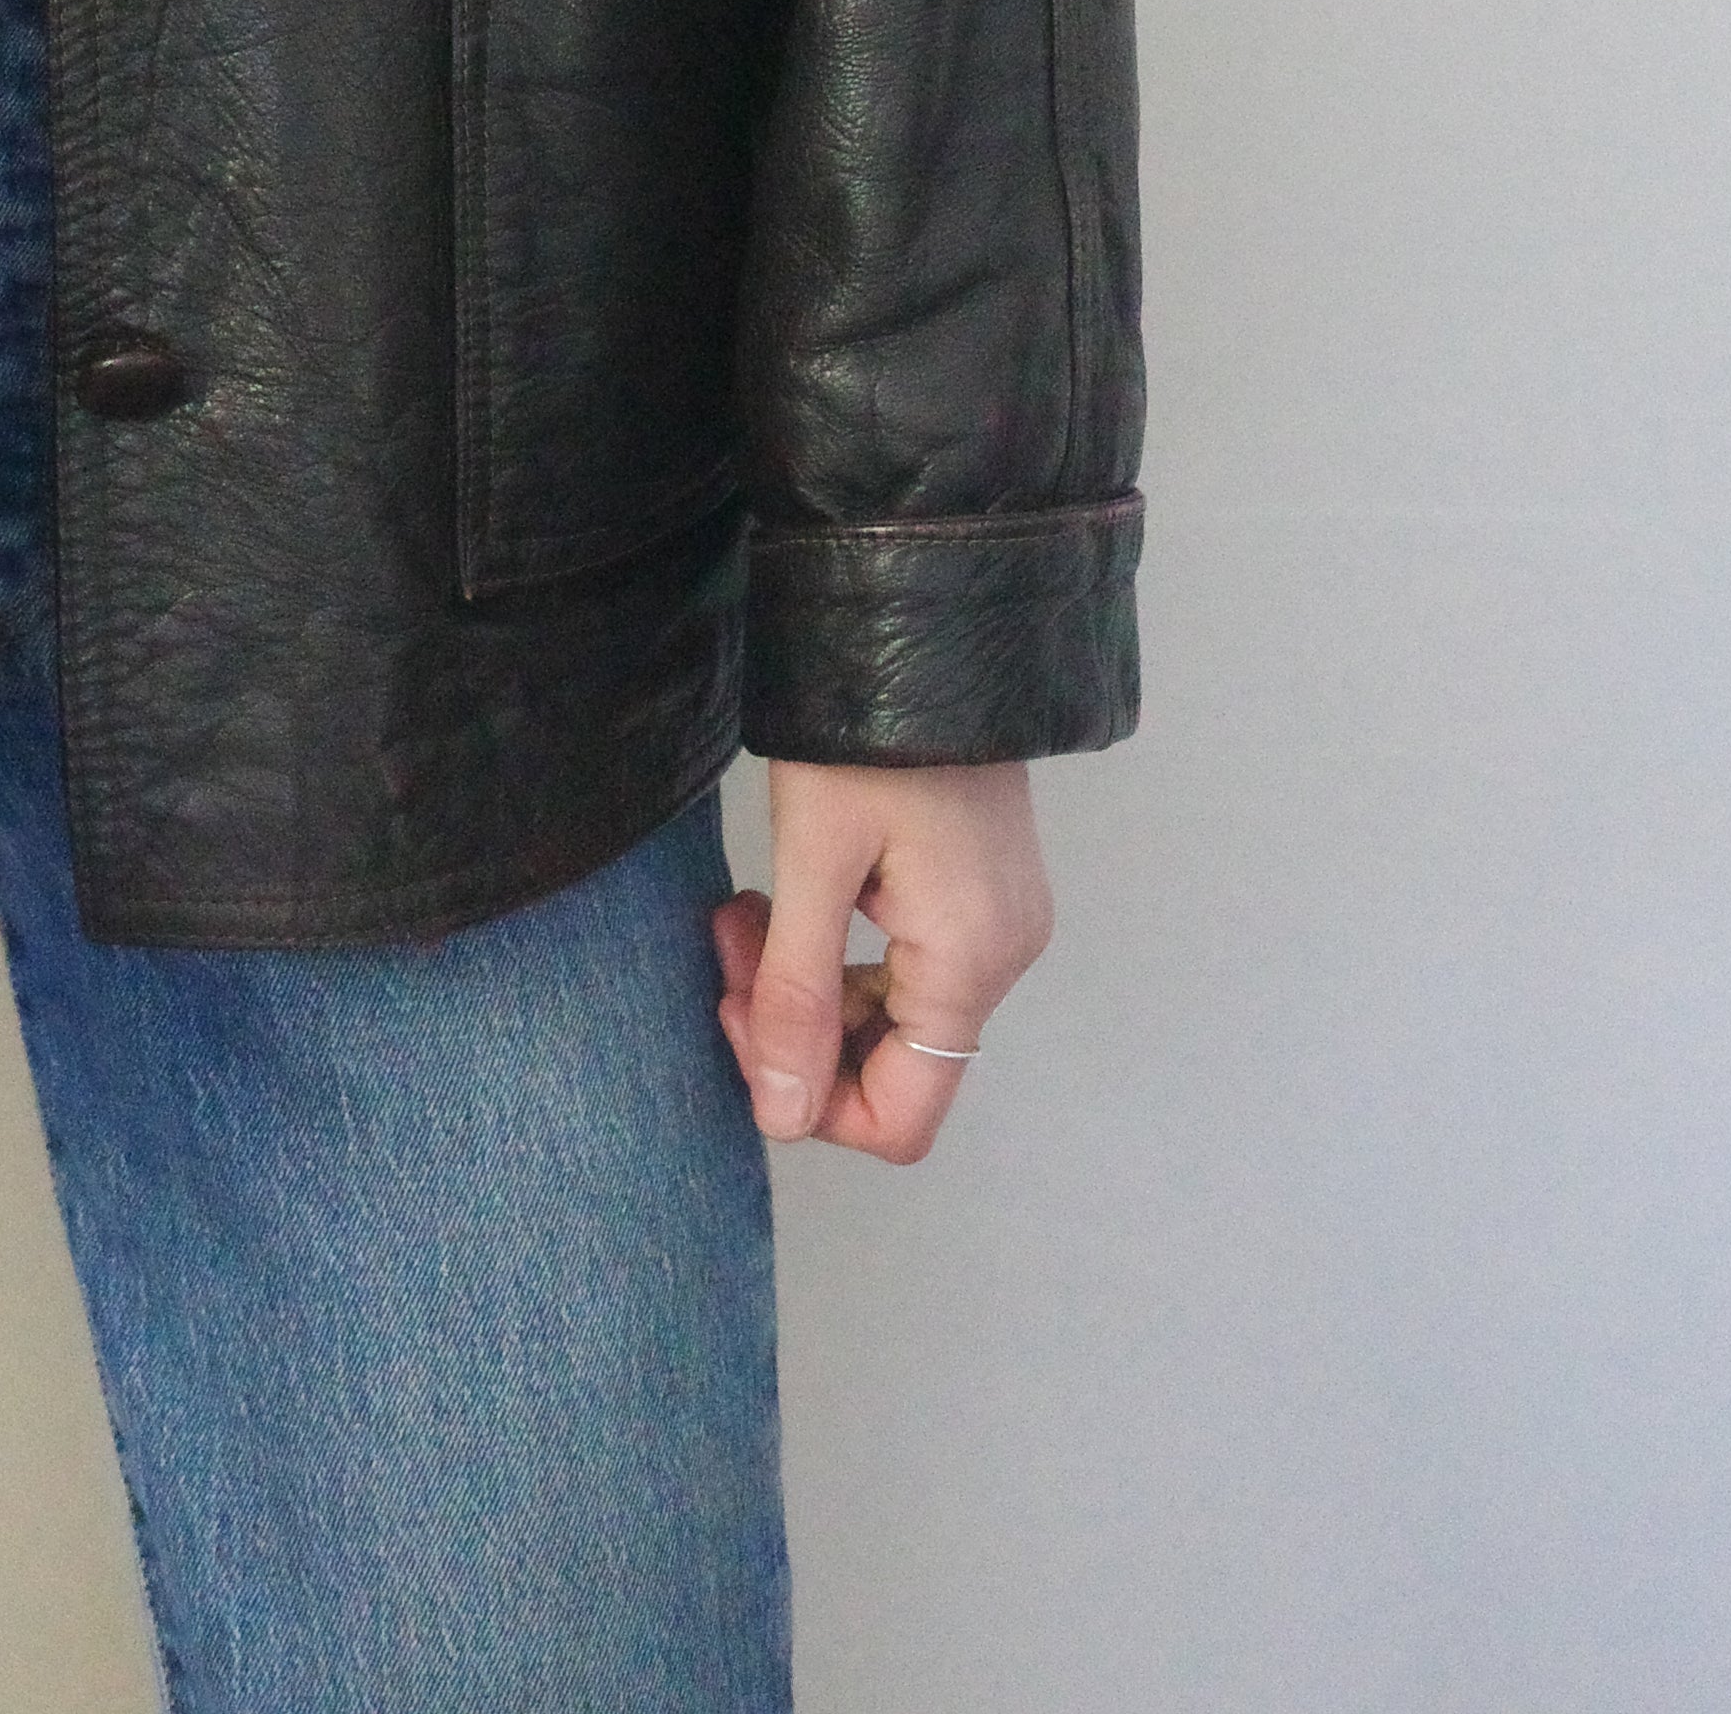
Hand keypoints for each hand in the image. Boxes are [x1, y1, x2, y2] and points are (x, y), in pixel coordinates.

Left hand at [712, 756, 1050, 1165]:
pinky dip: (839, 945)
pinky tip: (785, 897)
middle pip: (891, 1063)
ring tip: (744, 911)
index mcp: (969, 961)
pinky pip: (905, 960)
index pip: (902, 1116)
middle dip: (794, 1024)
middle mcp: (1001, 955)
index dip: (809, 1098)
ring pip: (890, 1010)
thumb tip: (782, 1116)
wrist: (925, 615)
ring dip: (806, 981)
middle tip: (729, 946)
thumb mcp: (812, 859)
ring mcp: (997, 920)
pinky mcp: (979, 888)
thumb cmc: (867, 725)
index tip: (742, 1017)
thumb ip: (795, 995)